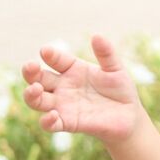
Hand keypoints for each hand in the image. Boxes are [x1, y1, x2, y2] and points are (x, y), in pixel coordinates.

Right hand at [21, 35, 146, 144]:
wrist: (129, 115)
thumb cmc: (120, 89)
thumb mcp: (115, 69)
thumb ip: (106, 54)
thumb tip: (97, 35)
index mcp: (72, 70)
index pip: (56, 60)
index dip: (50, 55)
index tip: (45, 51)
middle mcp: (62, 87)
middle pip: (38, 79)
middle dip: (30, 73)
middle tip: (30, 66)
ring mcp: (63, 105)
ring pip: (37, 101)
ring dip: (31, 95)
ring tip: (35, 89)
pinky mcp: (68, 123)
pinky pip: (50, 124)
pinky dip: (47, 121)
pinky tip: (52, 114)